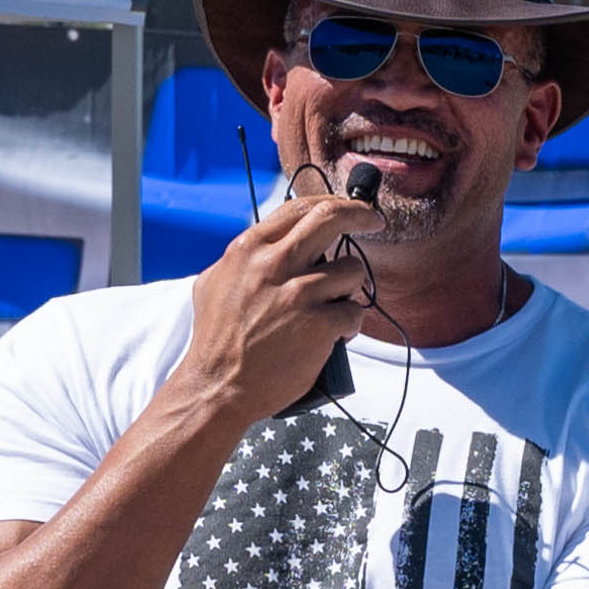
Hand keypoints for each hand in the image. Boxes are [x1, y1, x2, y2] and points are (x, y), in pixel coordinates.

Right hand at [173, 182, 382, 428]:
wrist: (218, 386)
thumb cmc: (215, 341)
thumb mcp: (214, 283)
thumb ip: (245, 259)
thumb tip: (270, 246)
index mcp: (249, 249)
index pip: (299, 208)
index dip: (331, 202)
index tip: (349, 207)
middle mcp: (275, 264)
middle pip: (331, 219)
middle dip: (361, 214)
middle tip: (375, 220)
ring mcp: (299, 295)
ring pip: (351, 271)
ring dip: (351, 287)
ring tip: (336, 306)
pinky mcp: (319, 326)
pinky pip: (354, 313)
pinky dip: (350, 324)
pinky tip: (335, 335)